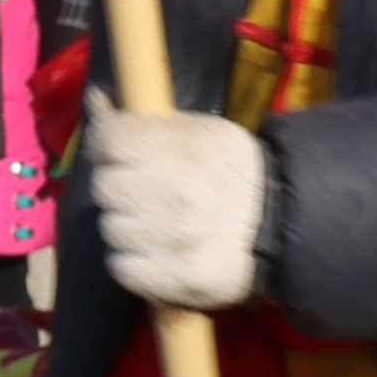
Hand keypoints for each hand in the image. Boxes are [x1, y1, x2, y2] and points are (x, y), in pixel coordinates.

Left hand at [86, 105, 267, 310]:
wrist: (282, 226)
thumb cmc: (232, 173)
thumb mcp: (199, 132)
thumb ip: (147, 121)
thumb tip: (95, 98)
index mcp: (182, 147)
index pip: (109, 139)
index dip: (107, 146)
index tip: (119, 155)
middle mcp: (175, 192)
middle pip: (104, 186)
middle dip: (120, 188)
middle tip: (146, 193)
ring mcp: (173, 238)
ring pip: (111, 228)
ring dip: (127, 226)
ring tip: (157, 225)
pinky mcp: (175, 278)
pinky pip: (122, 267)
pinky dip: (133, 262)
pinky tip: (157, 252)